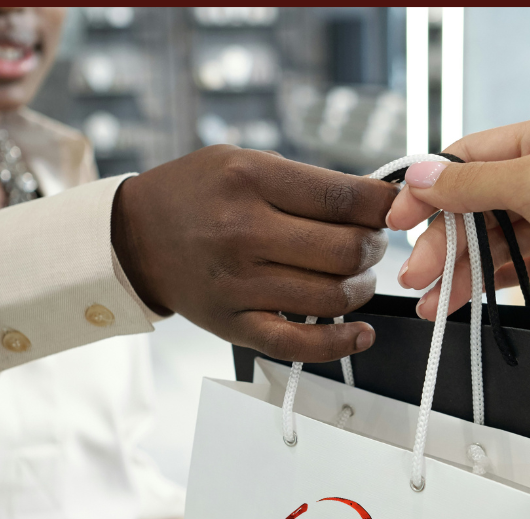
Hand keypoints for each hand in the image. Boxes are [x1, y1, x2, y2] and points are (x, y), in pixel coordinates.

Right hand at [112, 145, 397, 361]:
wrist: (135, 237)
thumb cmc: (198, 194)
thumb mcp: (244, 161)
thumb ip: (306, 182)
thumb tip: (377, 204)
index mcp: (250, 180)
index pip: (344, 198)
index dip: (384, 207)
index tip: (393, 210)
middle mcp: (243, 233)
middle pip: (345, 251)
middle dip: (374, 249)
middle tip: (370, 245)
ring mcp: (237, 285)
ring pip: (332, 298)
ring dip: (361, 290)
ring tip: (354, 277)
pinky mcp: (232, 325)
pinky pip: (298, 346)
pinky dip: (340, 344)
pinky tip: (360, 333)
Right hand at [387, 112, 529, 355]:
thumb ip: (477, 183)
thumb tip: (425, 176)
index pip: (471, 157)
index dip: (429, 188)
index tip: (398, 219)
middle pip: (477, 203)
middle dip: (443, 240)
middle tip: (416, 274)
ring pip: (493, 239)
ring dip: (458, 270)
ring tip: (433, 302)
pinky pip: (514, 265)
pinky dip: (485, 284)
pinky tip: (460, 302)